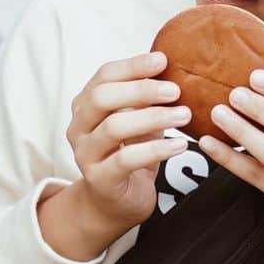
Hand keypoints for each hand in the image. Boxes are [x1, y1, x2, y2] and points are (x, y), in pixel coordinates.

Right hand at [39, 53, 189, 259]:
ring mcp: (85, 153)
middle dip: (141, 90)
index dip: (132, 66)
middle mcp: (79, 127)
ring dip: (153, 118)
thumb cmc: (129, 154)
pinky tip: (180, 145)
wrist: (114, 202)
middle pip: (102, 98)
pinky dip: (157, 150)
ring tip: (184, 115)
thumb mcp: (137, 120)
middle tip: (175, 90)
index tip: (163, 60)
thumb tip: (173, 69)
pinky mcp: (99, 178)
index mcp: (85, 105)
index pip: (104, 76)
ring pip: (114, 127)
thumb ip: (145, 98)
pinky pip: (127, 159)